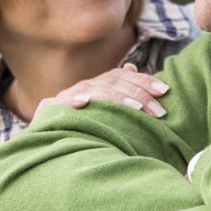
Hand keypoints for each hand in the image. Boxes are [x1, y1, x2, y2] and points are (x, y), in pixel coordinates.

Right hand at [34, 63, 169, 119]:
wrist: (45, 142)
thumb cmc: (81, 128)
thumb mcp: (101, 111)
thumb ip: (117, 91)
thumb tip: (131, 67)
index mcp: (97, 86)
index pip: (122, 77)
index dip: (143, 82)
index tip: (165, 91)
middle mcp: (83, 88)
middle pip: (111, 83)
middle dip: (138, 94)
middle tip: (159, 111)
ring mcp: (64, 98)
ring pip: (91, 92)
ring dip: (113, 98)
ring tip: (134, 108)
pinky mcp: (47, 111)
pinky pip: (58, 105)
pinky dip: (71, 102)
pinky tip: (85, 103)